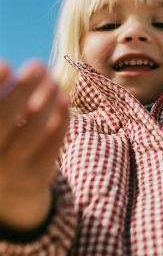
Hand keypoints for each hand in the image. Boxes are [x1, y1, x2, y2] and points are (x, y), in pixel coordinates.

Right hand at [0, 59, 68, 230]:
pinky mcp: (37, 177)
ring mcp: (11, 171)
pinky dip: (60, 120)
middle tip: (38, 65)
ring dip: (46, 102)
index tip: (8, 64)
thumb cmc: (4, 144)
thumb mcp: (2, 124)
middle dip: (23, 88)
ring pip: (32, 130)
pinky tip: (64, 101)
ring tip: (53, 82)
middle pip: (4, 118)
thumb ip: (4, 98)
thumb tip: (14, 69)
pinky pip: (52, 145)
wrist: (13, 191)